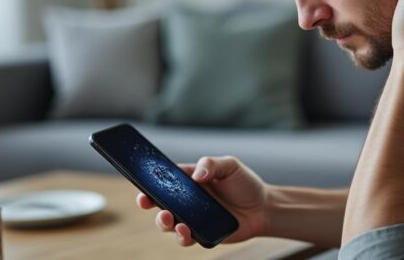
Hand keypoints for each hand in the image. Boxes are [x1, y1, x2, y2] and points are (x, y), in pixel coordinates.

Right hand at [136, 156, 268, 246]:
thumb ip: (212, 164)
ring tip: (168, 218)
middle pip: (160, 202)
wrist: (264, 208)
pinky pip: (186, 238)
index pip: (165, 179)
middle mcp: (188, 200)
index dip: (149, 181)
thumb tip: (196, 174)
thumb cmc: (245, 183)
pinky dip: (182, 236)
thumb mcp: (230, 165)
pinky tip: (185, 231)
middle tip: (146, 201)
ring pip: (169, 223)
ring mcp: (193, 218)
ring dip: (163, 222)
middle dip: (148, 202)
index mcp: (189, 180)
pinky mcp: (201, 234)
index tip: (140, 182)